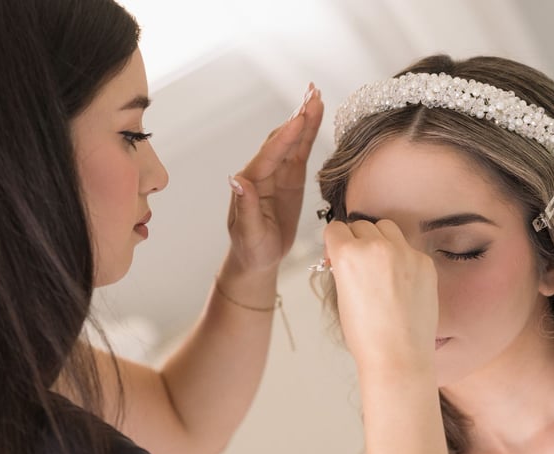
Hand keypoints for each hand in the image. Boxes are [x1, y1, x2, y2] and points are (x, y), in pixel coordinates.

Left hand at [226, 83, 323, 272]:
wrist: (258, 258)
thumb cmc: (251, 248)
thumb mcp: (249, 232)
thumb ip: (246, 206)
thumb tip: (236, 179)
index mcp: (250, 183)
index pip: (269, 155)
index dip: (285, 137)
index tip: (299, 118)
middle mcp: (262, 173)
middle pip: (281, 139)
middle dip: (296, 117)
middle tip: (311, 94)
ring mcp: (277, 174)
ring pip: (292, 141)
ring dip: (304, 118)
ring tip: (316, 95)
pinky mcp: (291, 178)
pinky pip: (300, 151)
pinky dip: (308, 133)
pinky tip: (316, 115)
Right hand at [323, 219, 438, 372]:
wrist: (398, 355)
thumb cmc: (366, 333)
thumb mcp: (341, 295)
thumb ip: (343, 267)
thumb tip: (345, 254)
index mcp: (348, 255)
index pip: (335, 228)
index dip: (334, 243)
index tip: (337, 254)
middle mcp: (377, 247)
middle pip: (361, 225)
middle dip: (356, 241)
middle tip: (358, 264)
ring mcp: (405, 252)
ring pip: (386, 228)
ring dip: (380, 240)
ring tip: (380, 267)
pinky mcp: (425, 262)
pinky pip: (408, 247)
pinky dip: (402, 257)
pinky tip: (400, 282)